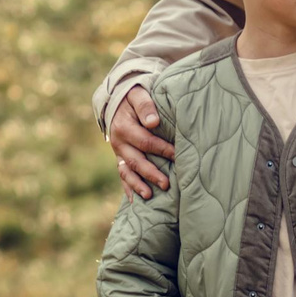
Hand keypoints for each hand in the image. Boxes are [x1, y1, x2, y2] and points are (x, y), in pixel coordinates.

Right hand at [106, 85, 174, 199]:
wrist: (118, 100)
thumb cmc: (134, 97)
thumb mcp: (137, 94)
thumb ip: (145, 105)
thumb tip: (153, 121)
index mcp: (123, 127)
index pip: (145, 141)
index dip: (161, 149)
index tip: (177, 155)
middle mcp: (118, 142)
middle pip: (136, 161)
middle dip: (151, 174)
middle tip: (166, 184)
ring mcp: (118, 153)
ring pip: (127, 172)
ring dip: (138, 185)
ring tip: (150, 197)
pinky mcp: (120, 159)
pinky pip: (123, 176)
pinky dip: (128, 189)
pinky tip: (136, 202)